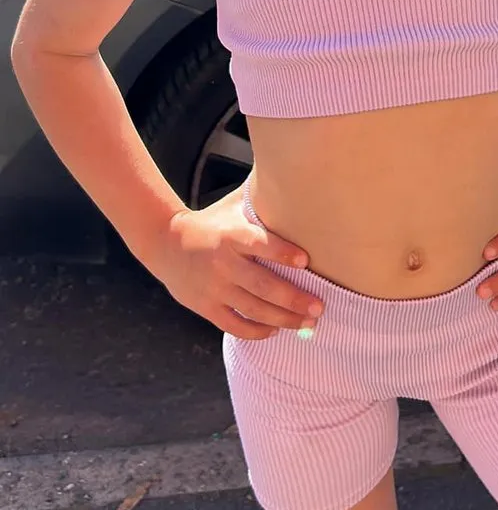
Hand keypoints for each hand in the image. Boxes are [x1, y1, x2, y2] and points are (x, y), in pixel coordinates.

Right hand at [150, 186, 323, 338]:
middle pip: (262, 285)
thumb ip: (260, 200)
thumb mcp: (232, 207)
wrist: (166, 243)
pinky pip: (234, 325)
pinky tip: (275, 330)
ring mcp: (214, 288)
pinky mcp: (206, 307)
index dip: (282, 252)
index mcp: (231, 235)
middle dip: (293, 298)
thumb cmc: (211, 223)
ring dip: (283, 319)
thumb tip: (293, 178)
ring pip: (253, 309)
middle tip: (318, 307)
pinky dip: (256, 331)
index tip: (305, 261)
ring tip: (307, 322)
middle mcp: (223, 263)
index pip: (259, 243)